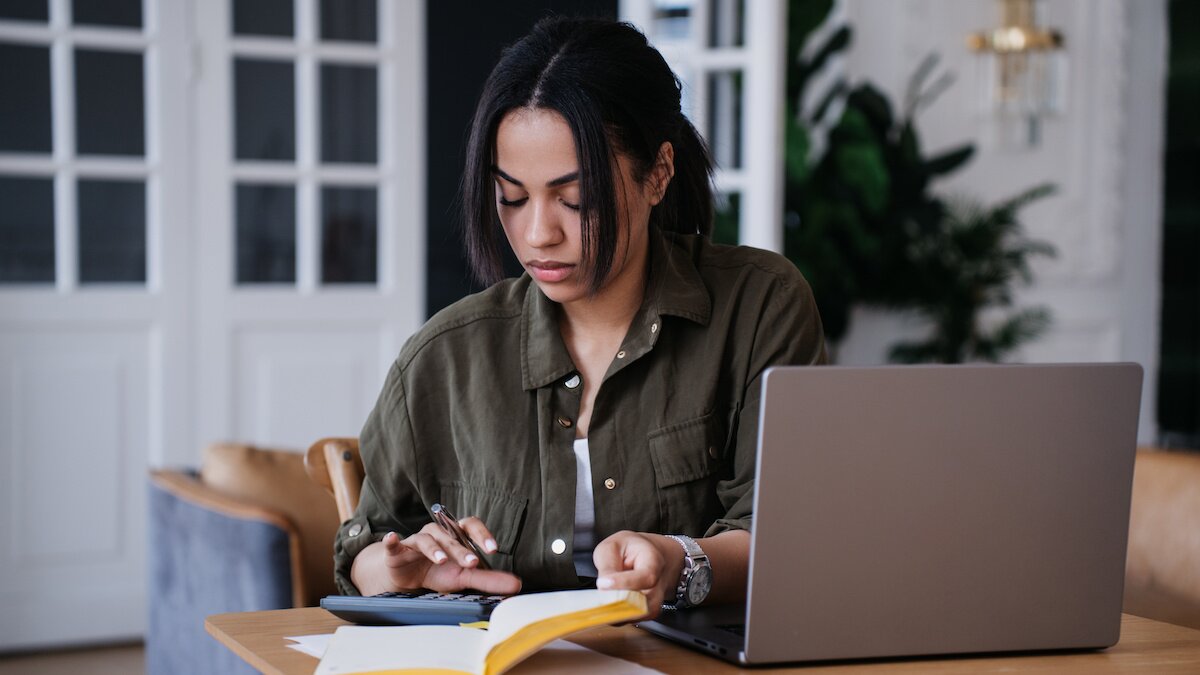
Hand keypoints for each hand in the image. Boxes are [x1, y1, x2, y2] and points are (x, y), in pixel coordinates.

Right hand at [353, 518, 521, 595]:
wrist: (408, 578)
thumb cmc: (439, 572)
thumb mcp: (464, 576)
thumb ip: (489, 579)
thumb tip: (517, 585)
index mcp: (455, 534)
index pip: (470, 526)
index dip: (481, 534)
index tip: (493, 548)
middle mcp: (437, 532)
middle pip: (450, 535)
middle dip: (460, 549)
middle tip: (472, 563)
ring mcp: (416, 540)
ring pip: (426, 539)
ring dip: (434, 548)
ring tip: (441, 560)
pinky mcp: (397, 550)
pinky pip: (393, 543)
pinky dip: (392, 541)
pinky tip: (392, 539)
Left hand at [592, 530, 683, 619]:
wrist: (646, 556)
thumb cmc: (630, 549)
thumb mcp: (613, 546)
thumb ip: (607, 565)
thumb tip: (603, 586)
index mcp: (654, 562)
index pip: (645, 578)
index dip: (623, 582)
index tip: (602, 583)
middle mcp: (658, 586)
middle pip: (641, 603)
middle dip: (615, 601)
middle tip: (598, 595)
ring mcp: (654, 603)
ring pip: (634, 616)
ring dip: (614, 610)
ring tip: (602, 598)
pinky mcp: (645, 615)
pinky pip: (629, 620)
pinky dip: (614, 615)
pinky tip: (606, 604)